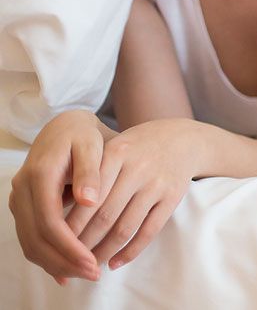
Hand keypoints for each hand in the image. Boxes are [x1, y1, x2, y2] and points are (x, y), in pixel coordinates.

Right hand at [8, 110, 109, 283]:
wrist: (64, 126)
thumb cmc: (82, 135)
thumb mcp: (92, 145)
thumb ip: (90, 171)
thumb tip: (90, 201)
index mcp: (39, 175)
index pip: (50, 221)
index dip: (69, 246)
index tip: (91, 262)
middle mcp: (22, 190)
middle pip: (36, 238)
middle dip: (63, 261)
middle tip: (92, 274)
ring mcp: (19, 200)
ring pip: (30, 242)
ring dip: (55, 263)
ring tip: (85, 273)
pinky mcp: (24, 207)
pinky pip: (30, 238)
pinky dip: (47, 256)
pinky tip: (67, 270)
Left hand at [63, 119, 196, 272]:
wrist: (184, 139)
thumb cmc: (138, 147)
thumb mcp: (114, 148)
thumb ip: (90, 175)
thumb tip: (58, 217)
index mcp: (117, 153)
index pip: (87, 198)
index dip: (70, 226)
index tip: (56, 243)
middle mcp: (138, 168)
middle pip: (104, 216)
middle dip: (83, 243)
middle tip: (69, 259)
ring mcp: (157, 184)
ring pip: (125, 228)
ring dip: (105, 251)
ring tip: (91, 264)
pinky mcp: (173, 197)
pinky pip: (149, 231)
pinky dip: (130, 251)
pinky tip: (116, 262)